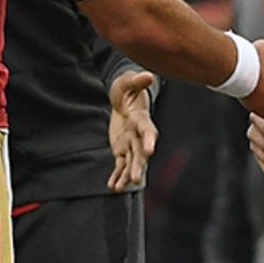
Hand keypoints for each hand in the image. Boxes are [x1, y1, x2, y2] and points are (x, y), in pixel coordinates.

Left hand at [107, 70, 157, 191]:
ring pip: (131, 162)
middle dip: (138, 165)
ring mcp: (131, 143)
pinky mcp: (121, 149)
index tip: (150, 149)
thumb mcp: (128, 82)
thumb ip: (137, 81)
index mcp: (142, 119)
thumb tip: (148, 75)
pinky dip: (117, 175)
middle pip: (140, 152)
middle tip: (136, 178)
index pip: (148, 130)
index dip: (149, 139)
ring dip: (127, 175)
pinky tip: (113, 186)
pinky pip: (120, 164)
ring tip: (120, 188)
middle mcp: (138, 135)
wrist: (122, 98)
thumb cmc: (127, 88)